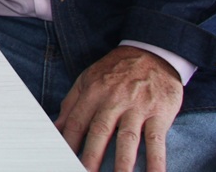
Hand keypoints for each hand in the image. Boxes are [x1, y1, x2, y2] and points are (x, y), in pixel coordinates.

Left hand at [55, 46, 182, 171]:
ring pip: (127, 139)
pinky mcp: (159, 114)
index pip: (77, 122)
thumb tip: (56, 126)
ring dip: (122, 163)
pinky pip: (156, 141)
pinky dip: (155, 161)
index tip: (63, 159)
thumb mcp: (88, 79)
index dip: (69, 143)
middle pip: (99, 132)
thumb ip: (71, 103)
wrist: (152, 53)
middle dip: (91, 156)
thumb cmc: (115, 70)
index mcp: (93, 92)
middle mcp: (114, 100)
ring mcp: (137, 107)